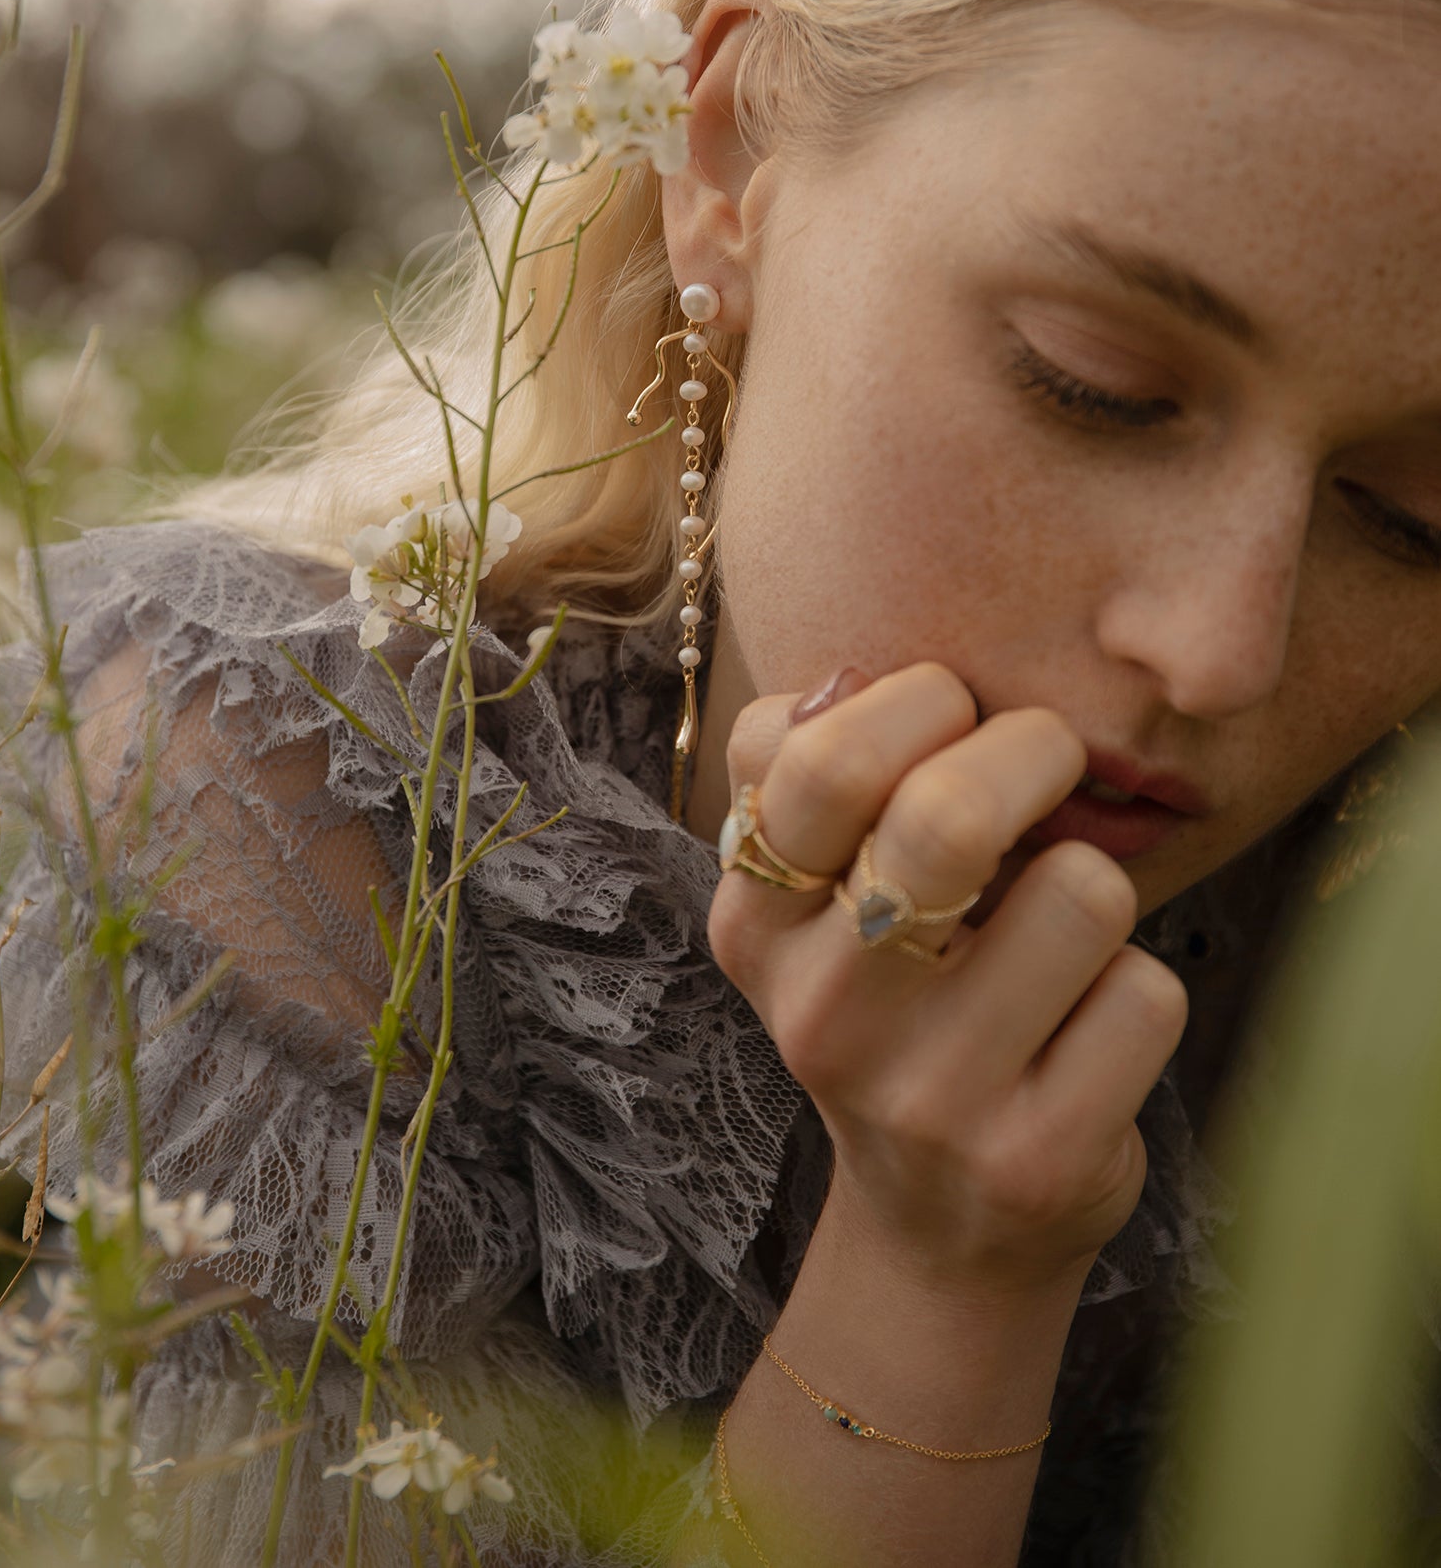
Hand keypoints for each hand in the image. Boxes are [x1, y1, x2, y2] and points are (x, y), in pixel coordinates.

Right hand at [707, 663, 1190, 1298]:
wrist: (942, 1226)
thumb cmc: (897, 1005)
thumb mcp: (818, 903)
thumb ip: (812, 773)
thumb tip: (853, 677)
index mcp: (758, 926)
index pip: (817, 757)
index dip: (918, 700)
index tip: (952, 716)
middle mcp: (825, 1016)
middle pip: (949, 815)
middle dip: (1032, 750)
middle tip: (1048, 762)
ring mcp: (931, 1098)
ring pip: (1082, 890)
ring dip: (1093, 882)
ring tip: (1058, 931)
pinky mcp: (1038, 1157)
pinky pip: (1146, 992)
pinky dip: (1137, 988)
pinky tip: (1087, 1027)